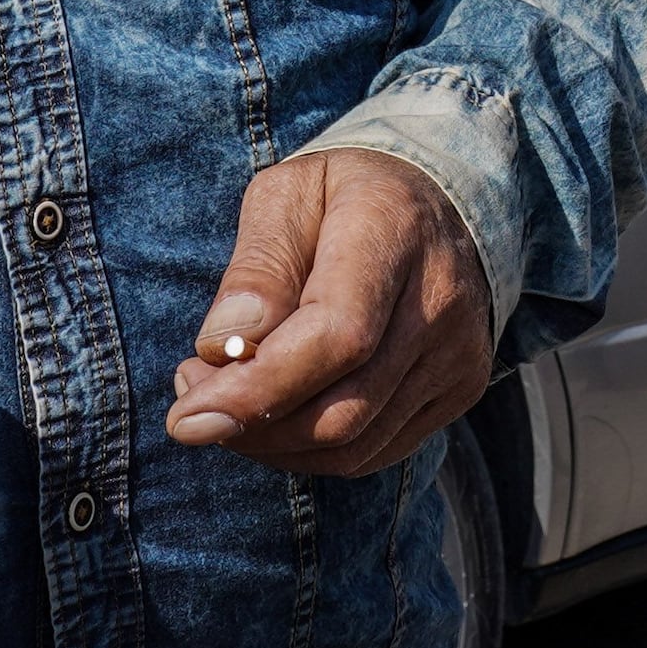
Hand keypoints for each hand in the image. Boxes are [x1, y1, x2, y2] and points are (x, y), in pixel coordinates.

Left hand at [164, 151, 494, 476]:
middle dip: (250, 425)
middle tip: (193, 394)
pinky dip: (309, 450)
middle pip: (343, 409)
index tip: (185, 417)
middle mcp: (440, 300)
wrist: (439, 201)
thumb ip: (255, 269)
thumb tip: (221, 350)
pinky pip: (373, 451)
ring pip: (354, 445)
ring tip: (227, 399)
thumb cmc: (340, 196)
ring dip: (271, 444)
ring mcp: (459, 352)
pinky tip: (277, 411)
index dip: (258, 389)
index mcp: (393, 230)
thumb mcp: (284, 196)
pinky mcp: (461, 388)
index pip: (337, 337)